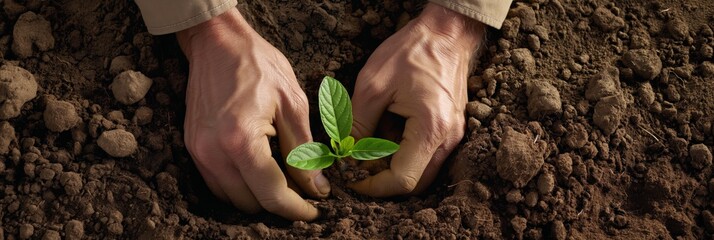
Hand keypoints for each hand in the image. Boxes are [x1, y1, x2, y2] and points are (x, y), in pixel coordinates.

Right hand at [176, 8, 329, 220]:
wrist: (218, 43)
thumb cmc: (258, 65)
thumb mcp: (293, 104)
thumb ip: (304, 151)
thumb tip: (317, 187)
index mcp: (241, 140)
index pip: (272, 194)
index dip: (297, 209)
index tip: (315, 210)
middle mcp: (213, 152)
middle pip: (250, 203)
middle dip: (279, 204)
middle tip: (304, 194)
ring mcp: (198, 151)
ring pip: (231, 199)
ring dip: (257, 198)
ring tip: (283, 182)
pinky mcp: (192, 147)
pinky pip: (216, 184)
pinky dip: (239, 186)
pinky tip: (259, 172)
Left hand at [349, 4, 484, 196]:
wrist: (447, 32)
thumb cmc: (412, 51)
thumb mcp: (372, 85)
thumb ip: (357, 125)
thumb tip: (345, 154)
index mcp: (430, 129)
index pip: (402, 180)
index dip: (372, 186)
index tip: (351, 176)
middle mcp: (448, 139)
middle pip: (414, 184)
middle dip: (382, 179)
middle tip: (357, 163)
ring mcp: (453, 136)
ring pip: (421, 172)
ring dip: (392, 167)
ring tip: (369, 144)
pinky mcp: (450, 129)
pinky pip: (427, 156)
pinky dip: (404, 154)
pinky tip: (386, 132)